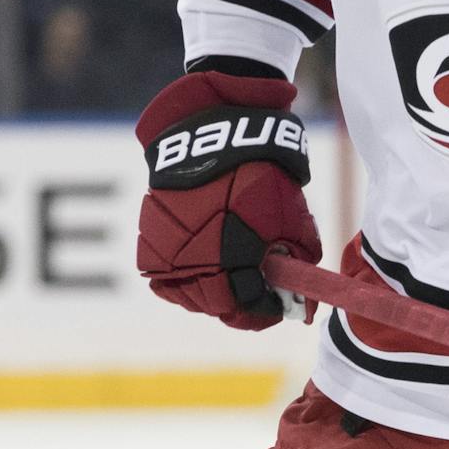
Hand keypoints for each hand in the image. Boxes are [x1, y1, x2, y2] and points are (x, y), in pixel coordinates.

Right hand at [135, 71, 320, 329]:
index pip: (250, 308)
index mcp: (230, 262)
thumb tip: (300, 294)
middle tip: (261, 295)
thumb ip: (297, 260)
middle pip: (218, 308)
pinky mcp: (149, 245)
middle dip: (244, 305)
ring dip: (214, 296)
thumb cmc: (260, 176)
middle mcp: (191, 266)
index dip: (270, 310)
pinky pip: (167, 280)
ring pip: (190, 298)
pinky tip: (207, 269)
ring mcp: (165, 257)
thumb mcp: (293, 218)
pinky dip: (188, 281)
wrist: (212, 137)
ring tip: (235, 281)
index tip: (284, 306)